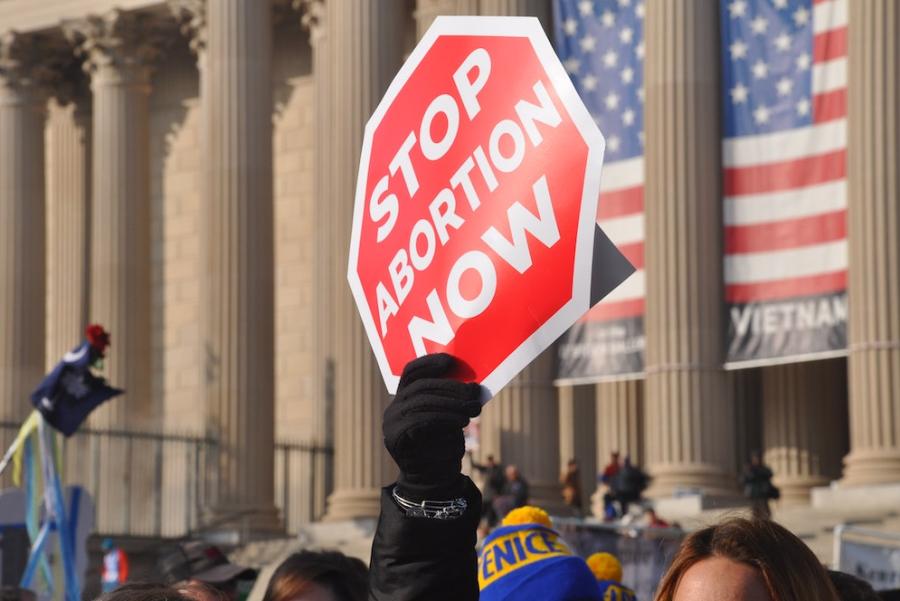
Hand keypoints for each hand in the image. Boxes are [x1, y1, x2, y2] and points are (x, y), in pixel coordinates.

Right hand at [383, 353, 481, 498]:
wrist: (434, 480)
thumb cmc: (444, 444)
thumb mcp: (450, 416)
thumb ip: (453, 399)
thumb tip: (473, 386)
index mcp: (404, 398)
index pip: (411, 372)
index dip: (429, 363)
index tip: (451, 361)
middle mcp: (393, 408)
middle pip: (420, 387)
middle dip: (451, 387)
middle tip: (475, 393)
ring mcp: (392, 423)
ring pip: (421, 402)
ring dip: (451, 404)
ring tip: (473, 410)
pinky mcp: (396, 438)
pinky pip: (420, 421)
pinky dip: (444, 419)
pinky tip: (461, 422)